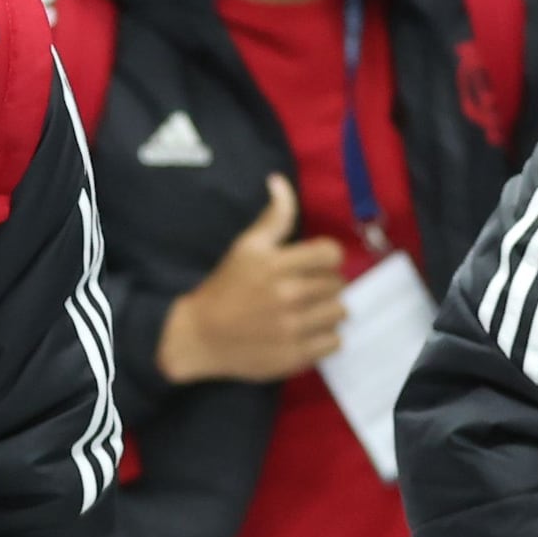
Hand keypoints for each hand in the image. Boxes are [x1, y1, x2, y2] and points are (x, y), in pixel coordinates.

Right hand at [154, 178, 348, 383]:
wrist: (198, 337)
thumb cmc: (224, 288)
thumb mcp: (245, 247)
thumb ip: (273, 217)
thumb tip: (280, 181)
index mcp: (277, 265)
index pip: (332, 254)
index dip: (326, 257)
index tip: (312, 264)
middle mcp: (288, 296)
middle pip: (338, 284)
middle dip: (324, 284)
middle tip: (305, 289)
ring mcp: (293, 328)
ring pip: (339, 312)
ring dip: (328, 310)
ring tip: (309, 311)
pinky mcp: (295, 355)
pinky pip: (334, 342)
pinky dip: (325, 337)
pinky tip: (306, 332)